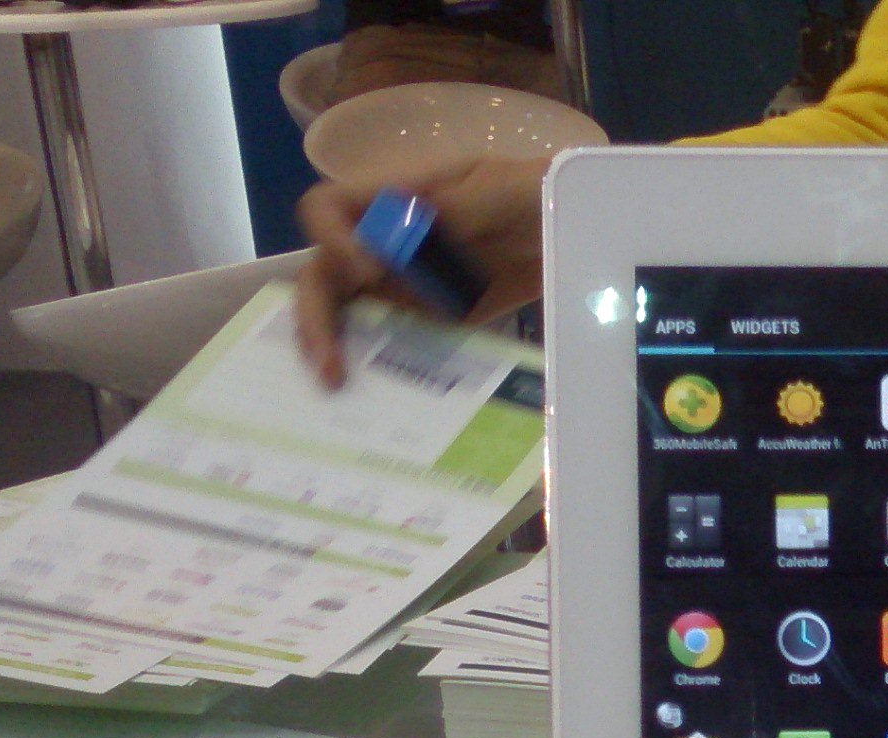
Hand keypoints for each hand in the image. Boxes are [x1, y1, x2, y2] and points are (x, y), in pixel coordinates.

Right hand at [292, 155, 550, 386]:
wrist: (571, 227)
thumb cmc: (530, 191)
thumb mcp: (498, 188)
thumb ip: (455, 209)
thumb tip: (400, 238)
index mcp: (390, 200)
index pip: (327, 209)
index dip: (331, 239)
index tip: (366, 271)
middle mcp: (382, 243)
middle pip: (324, 274)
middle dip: (315, 316)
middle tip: (328, 361)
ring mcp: (403, 284)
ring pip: (349, 315)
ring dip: (336, 348)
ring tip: (339, 385)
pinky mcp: (432, 319)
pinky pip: (398, 343)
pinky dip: (385, 367)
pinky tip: (389, 399)